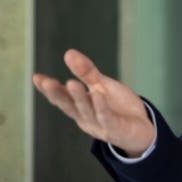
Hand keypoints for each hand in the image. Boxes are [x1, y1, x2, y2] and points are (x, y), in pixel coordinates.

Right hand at [32, 49, 154, 157]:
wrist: (144, 128)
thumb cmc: (119, 107)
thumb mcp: (102, 86)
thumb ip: (86, 72)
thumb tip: (68, 53)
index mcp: (81, 108)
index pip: (62, 98)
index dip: (49, 89)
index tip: (37, 77)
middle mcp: (86, 118)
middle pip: (70, 106)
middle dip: (57, 94)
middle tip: (46, 82)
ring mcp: (100, 125)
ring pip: (87, 110)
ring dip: (79, 98)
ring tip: (72, 83)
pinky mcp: (116, 129)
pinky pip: (107, 118)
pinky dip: (101, 108)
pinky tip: (97, 95)